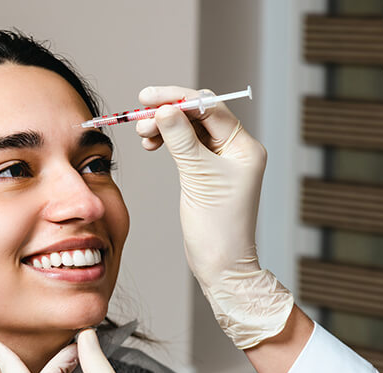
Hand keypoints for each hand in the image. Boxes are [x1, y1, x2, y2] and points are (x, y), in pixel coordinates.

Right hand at [136, 86, 293, 348]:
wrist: (221, 264)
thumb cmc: (218, 226)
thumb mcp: (198, 178)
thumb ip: (181, 140)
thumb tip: (165, 109)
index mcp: (244, 146)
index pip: (209, 108)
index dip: (177, 98)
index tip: (148, 97)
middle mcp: (235, 149)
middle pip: (198, 115)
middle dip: (167, 112)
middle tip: (139, 118)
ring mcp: (220, 160)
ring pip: (188, 129)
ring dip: (164, 126)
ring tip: (142, 134)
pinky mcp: (206, 171)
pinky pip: (184, 145)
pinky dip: (166, 140)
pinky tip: (151, 143)